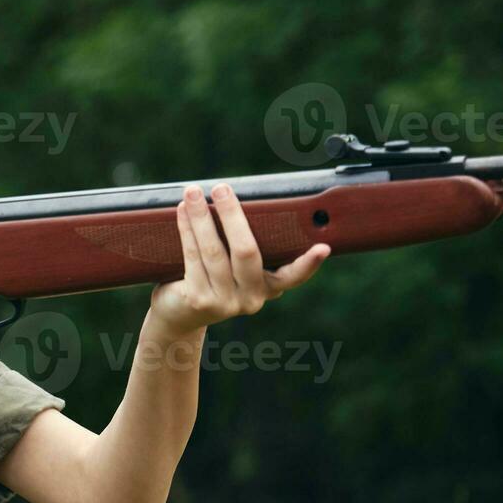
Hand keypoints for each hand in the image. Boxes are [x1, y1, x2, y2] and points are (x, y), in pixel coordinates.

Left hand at [148, 183, 329, 337]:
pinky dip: (187, 231)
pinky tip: (181, 212)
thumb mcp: (233, 268)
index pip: (294, 276)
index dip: (309, 263)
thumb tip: (233, 197)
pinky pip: (193, 258)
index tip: (323, 248)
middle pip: (246, 251)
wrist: (179, 315)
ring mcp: (226, 303)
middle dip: (232, 214)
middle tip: (221, 187)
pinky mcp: (200, 301)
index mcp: (269, 287)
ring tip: (192, 193)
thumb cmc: (210, 279)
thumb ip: (243, 245)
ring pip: (214, 251)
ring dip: (201, 217)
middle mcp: (252, 298)